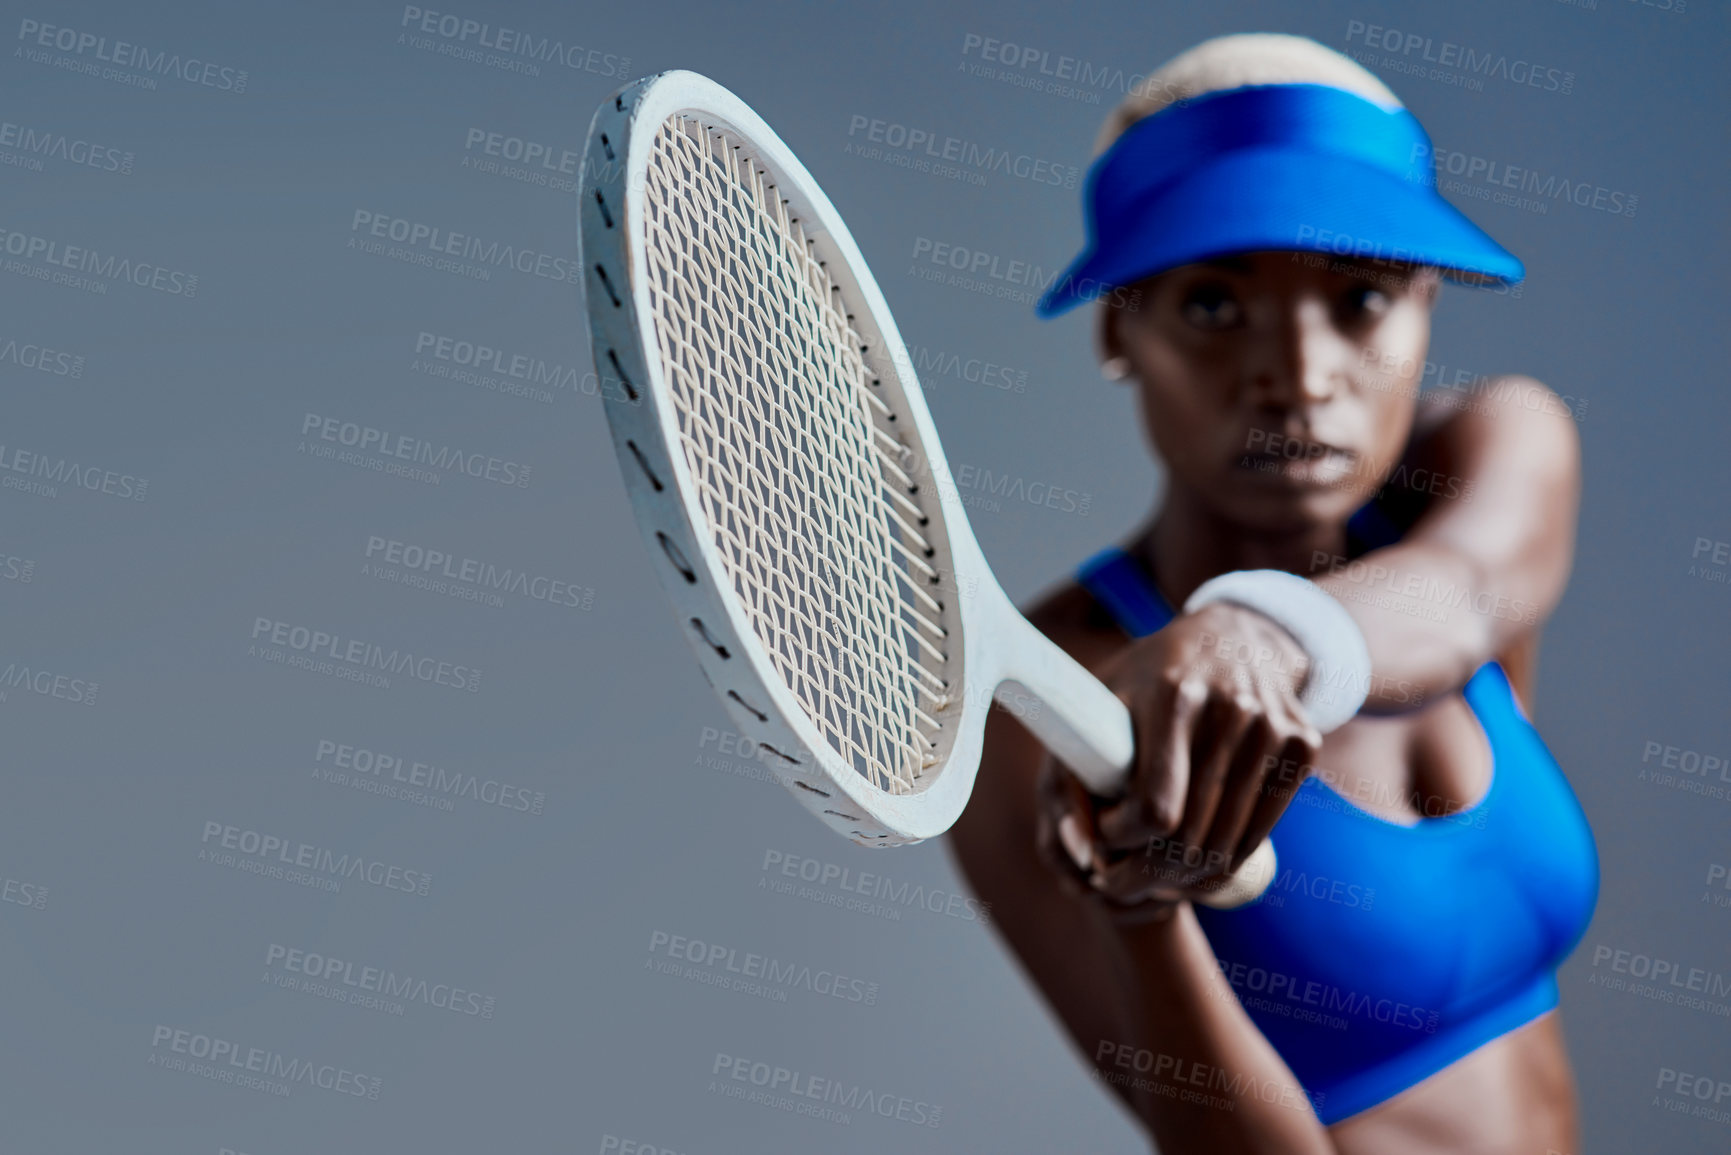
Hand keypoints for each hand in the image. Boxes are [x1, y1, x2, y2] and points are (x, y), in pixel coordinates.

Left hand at [1035, 603, 1322, 915]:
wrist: (1236, 636)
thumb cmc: (1147, 679)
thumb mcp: (1093, 708)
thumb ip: (1065, 783)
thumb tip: (1079, 858)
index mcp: (1173, 693)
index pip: (1153, 808)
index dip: (1118, 839)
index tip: (1098, 836)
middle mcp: (1232, 709)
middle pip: (1189, 836)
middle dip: (1142, 875)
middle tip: (1115, 882)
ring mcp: (1274, 728)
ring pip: (1224, 847)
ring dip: (1179, 881)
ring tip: (1146, 880)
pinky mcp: (1302, 746)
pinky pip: (1257, 837)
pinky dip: (1220, 869)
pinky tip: (1187, 870)